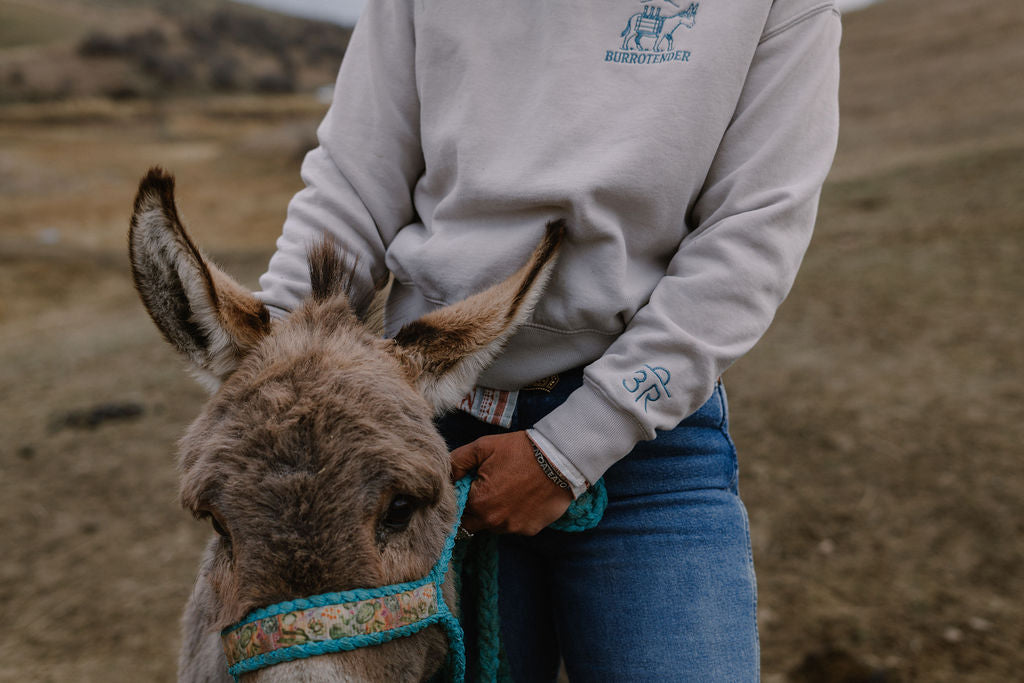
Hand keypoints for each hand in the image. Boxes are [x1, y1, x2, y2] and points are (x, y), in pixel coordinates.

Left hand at [450, 431, 573, 535]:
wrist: (560, 459)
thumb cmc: (520, 450)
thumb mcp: (483, 447)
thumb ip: (457, 461)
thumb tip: (443, 474)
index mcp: (478, 503)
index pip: (457, 510)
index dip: (462, 498)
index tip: (472, 485)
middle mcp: (494, 521)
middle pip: (474, 522)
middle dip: (476, 508)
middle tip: (490, 486)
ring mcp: (513, 528)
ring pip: (495, 524)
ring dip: (496, 512)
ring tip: (510, 489)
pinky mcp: (531, 530)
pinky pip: (515, 526)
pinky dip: (516, 515)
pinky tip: (524, 497)